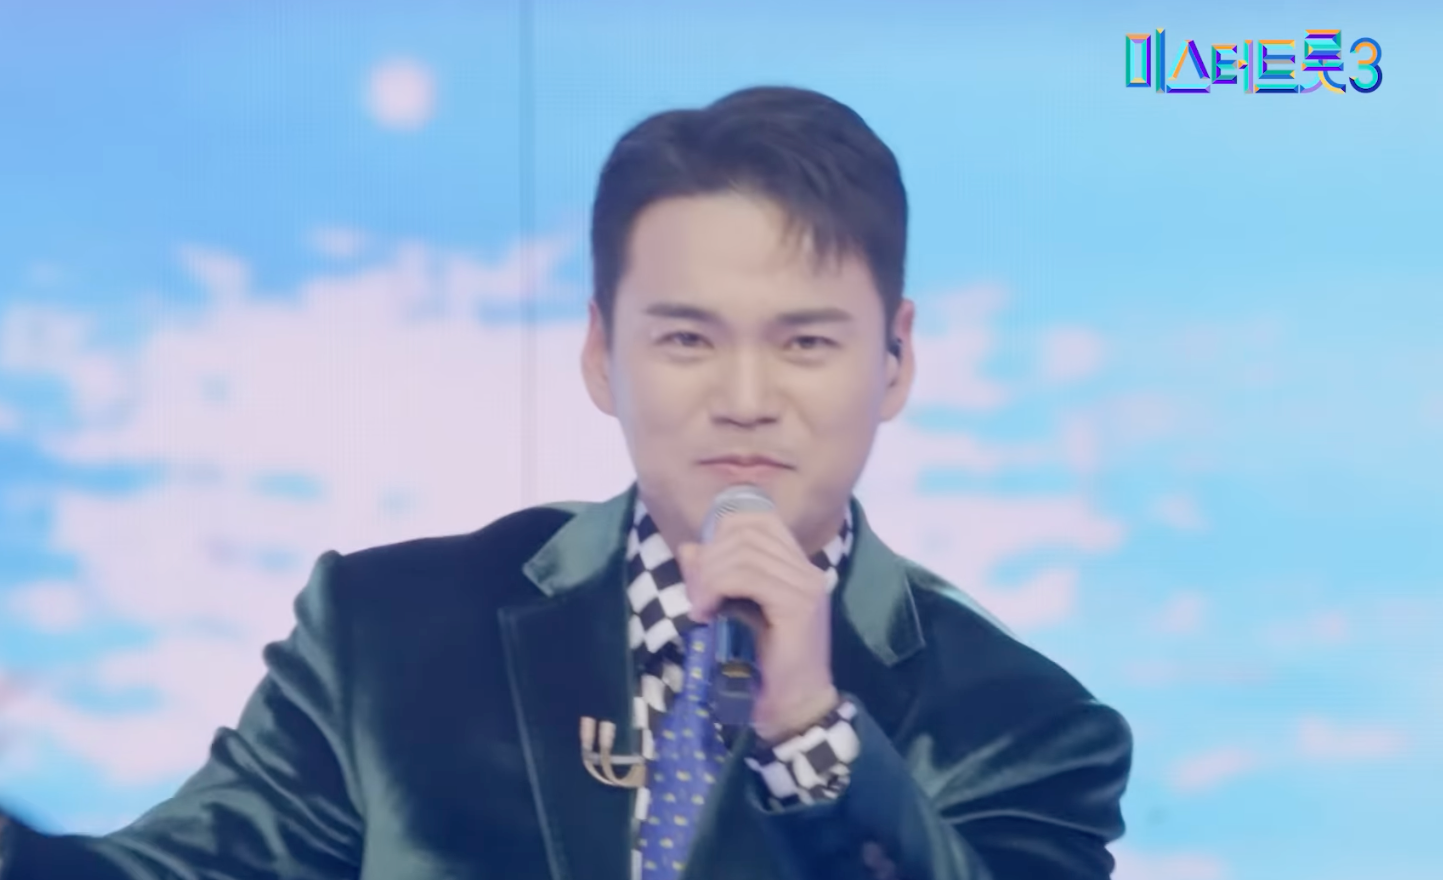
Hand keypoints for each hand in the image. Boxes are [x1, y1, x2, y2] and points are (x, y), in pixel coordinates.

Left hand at [676, 510, 839, 741]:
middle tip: (697, 595)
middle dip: (710, 557)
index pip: (758, 519)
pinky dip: (717, 588)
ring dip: (709, 577)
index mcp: (795, 566)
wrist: (792, 710)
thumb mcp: (733, 612)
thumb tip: (689, 547)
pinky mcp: (798, 604)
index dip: (722, 531)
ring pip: (743, 552)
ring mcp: (806, 585)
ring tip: (701, 607)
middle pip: (746, 530)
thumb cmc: (763, 667)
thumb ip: (715, 577)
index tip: (704, 568)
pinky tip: (707, 612)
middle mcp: (806, 569)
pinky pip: (748, 576)